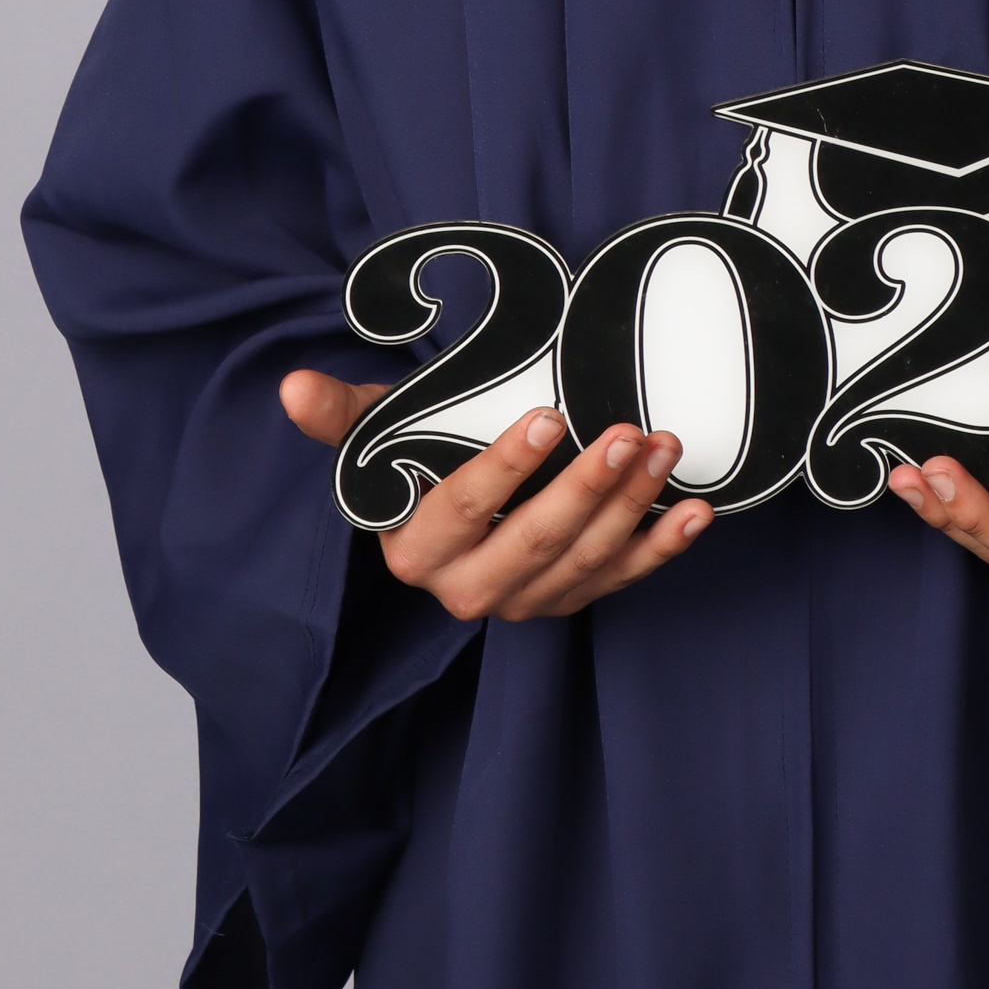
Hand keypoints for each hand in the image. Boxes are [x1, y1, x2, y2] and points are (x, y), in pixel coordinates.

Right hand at [280, 372, 711, 620]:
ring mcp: (525, 601)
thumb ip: (342, 415)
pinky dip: (663, 548)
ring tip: (665, 445)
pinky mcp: (570, 599)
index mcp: (415, 550)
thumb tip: (292, 387)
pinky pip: (621, 580)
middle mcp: (468, 590)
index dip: (507, 467)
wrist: (457, 511)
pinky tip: (696, 512)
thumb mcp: (381, 432)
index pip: (462, 510)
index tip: (551, 417)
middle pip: (533, 542)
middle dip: (586, 488)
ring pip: (584, 561)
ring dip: (633, 506)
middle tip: (629, 432)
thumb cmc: (418, 459)